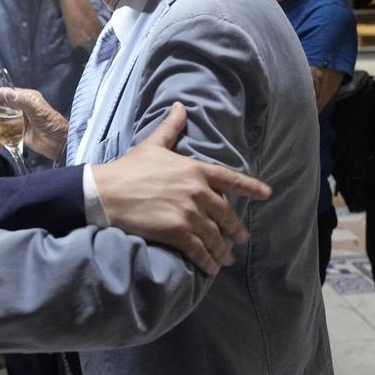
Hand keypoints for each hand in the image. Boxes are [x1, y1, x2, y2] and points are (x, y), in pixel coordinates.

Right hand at [0, 86, 66, 158]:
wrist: (60, 143)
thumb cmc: (52, 124)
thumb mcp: (37, 110)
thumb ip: (22, 101)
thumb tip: (7, 94)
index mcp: (27, 98)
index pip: (6, 94)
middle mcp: (22, 108)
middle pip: (1, 108)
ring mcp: (21, 121)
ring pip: (2, 122)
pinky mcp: (21, 134)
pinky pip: (7, 134)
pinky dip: (0, 139)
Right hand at [93, 103, 272, 274]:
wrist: (107, 192)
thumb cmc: (129, 168)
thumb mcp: (153, 145)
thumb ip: (171, 128)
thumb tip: (181, 106)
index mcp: (196, 169)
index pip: (231, 179)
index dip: (251, 188)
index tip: (267, 195)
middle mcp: (198, 191)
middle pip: (226, 214)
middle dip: (236, 230)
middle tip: (241, 239)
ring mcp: (189, 213)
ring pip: (215, 236)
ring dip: (222, 250)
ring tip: (226, 259)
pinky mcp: (178, 233)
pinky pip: (200, 250)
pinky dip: (207, 261)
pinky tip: (210, 267)